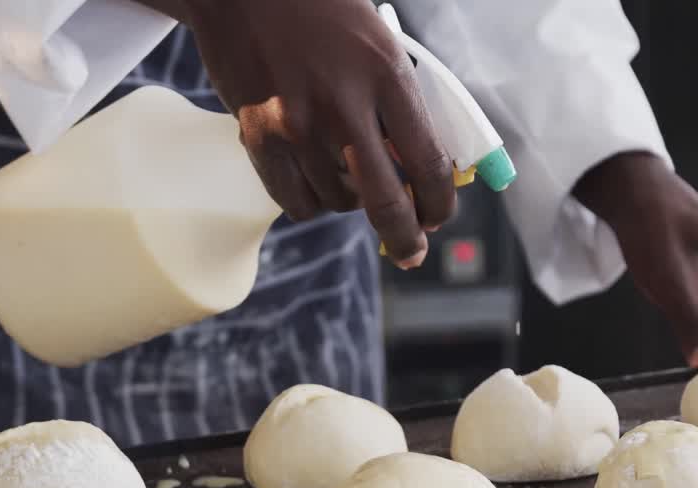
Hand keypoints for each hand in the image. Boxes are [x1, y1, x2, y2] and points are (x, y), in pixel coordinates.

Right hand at [142, 0, 455, 267]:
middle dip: (406, 238)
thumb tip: (419, 172)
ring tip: (347, 172)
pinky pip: (297, 201)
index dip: (439, 202)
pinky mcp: (258, 137)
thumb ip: (401, 107)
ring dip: (351, 200)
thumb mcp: (379, 47)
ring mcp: (298, 125)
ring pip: (339, 202)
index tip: (437, 217)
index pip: (428, 161)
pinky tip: (315, 178)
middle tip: (412, 253)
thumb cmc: (322, 14)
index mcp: (387, 74)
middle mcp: (344, 105)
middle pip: (386, 201)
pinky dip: (312, 201)